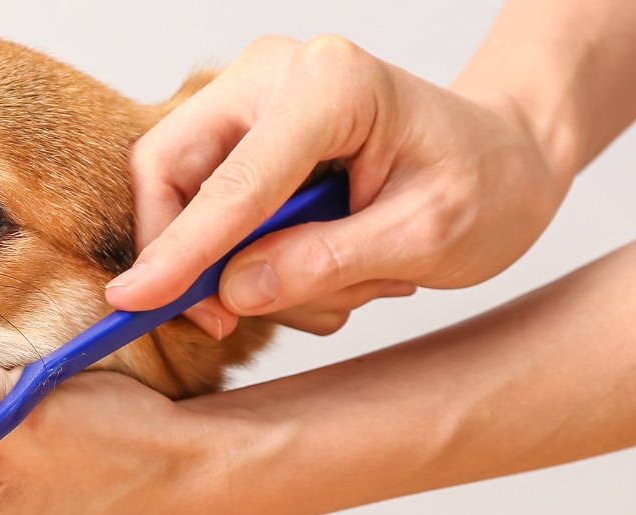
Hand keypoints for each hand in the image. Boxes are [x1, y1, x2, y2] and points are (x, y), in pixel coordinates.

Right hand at [106, 34, 572, 336]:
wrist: (505, 159)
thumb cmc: (485, 185)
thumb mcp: (426, 240)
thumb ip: (326, 264)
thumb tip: (232, 292)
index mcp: (332, 85)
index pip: (230, 183)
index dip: (177, 251)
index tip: (130, 302)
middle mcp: (276, 74)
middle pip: (169, 169)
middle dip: (188, 254)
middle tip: (228, 319)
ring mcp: (253, 100)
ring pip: (184, 196)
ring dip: (239, 264)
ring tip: (337, 282)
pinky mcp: (245, 135)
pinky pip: (207, 206)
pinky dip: (247, 254)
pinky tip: (319, 265)